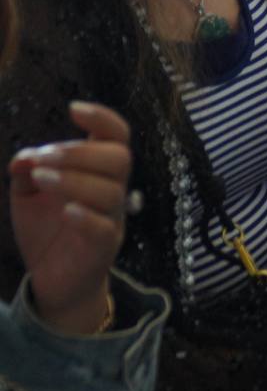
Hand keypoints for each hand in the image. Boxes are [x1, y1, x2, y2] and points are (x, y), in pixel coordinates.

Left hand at [10, 101, 130, 335]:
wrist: (53, 280)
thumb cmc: (48, 231)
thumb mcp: (28, 196)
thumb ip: (26, 172)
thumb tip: (23, 157)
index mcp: (98, 172)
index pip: (117, 135)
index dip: (102, 118)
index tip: (73, 110)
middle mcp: (113, 190)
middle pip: (119, 158)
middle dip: (79, 153)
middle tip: (43, 160)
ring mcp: (112, 219)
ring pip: (111, 190)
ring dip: (73, 180)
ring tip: (40, 180)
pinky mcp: (102, 248)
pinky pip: (104, 227)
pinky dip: (85, 215)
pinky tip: (63, 211)